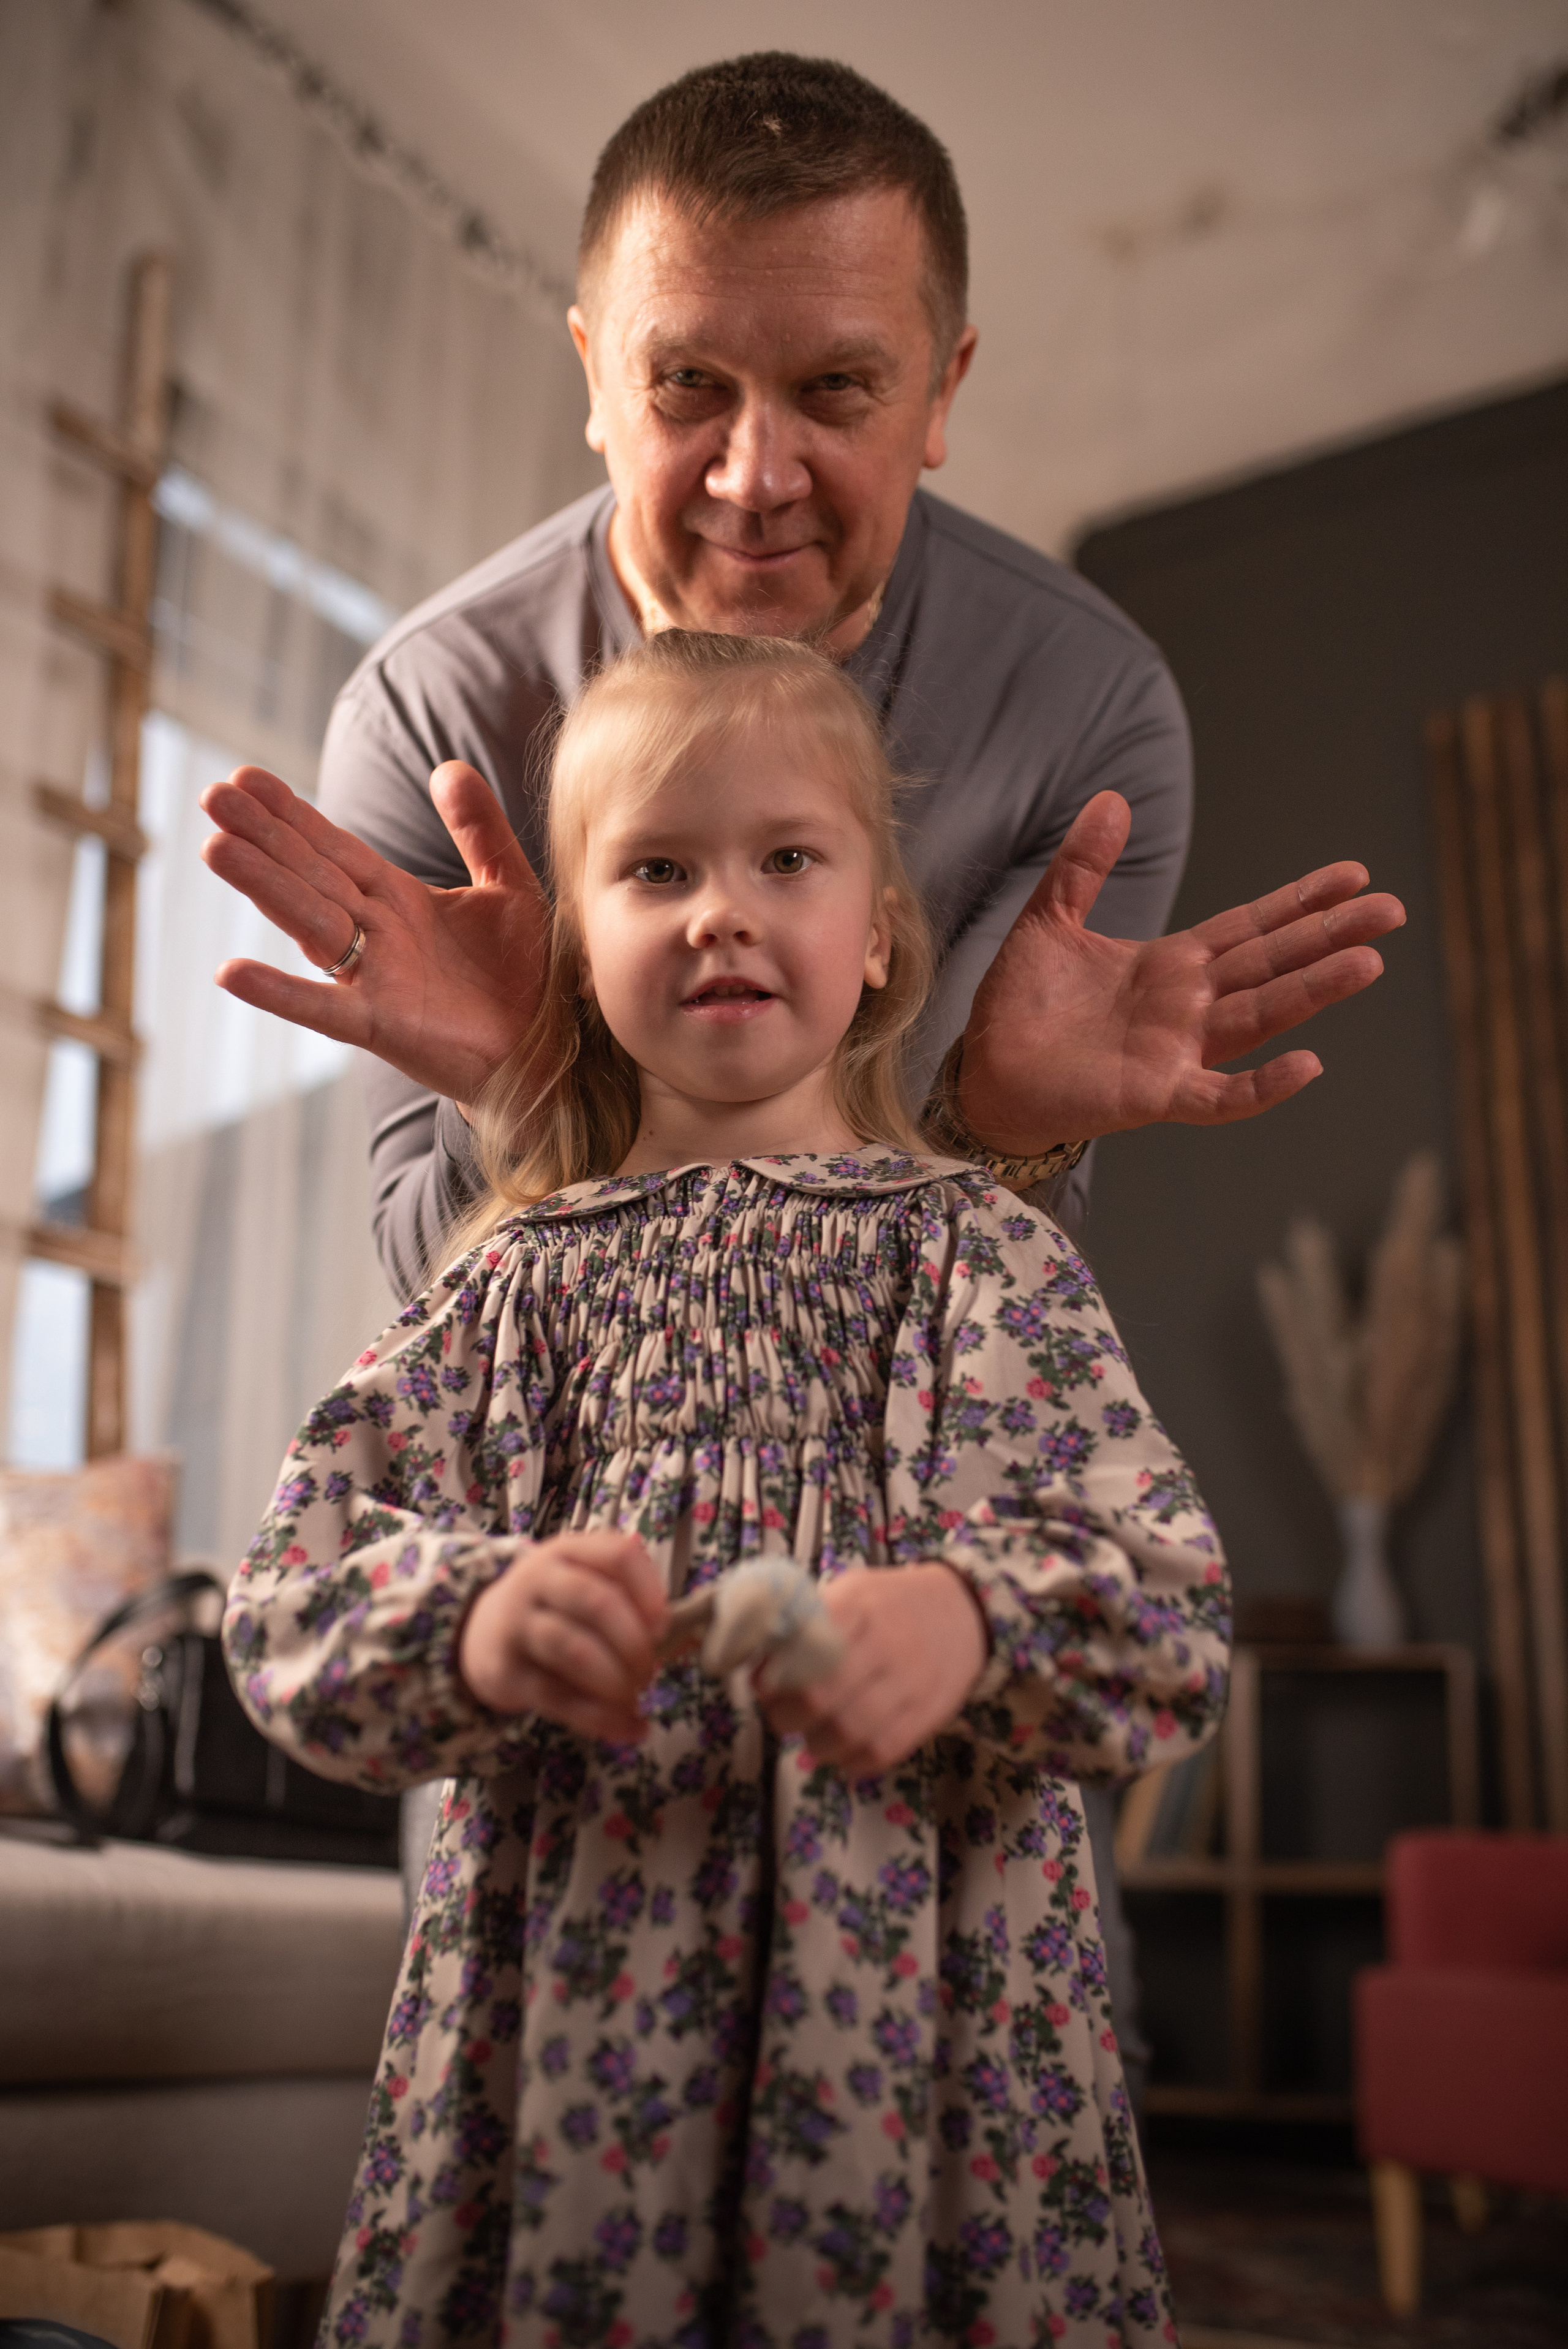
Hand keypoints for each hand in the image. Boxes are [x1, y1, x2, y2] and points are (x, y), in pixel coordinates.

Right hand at [199, 761, 548, 1103]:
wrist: (547, 1054)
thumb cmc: (525, 976)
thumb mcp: (510, 887)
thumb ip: (480, 829)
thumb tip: (449, 766)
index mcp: (398, 898)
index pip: (334, 845)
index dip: (292, 812)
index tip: (246, 777)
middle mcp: (375, 933)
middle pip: (310, 874)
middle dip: (263, 836)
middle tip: (212, 796)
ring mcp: (373, 979)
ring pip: (309, 922)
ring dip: (263, 887)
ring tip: (216, 848)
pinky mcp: (381, 1025)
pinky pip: (322, 1008)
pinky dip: (279, 992)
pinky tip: (231, 972)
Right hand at [458, 1530, 666, 1742]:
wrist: (479, 1631)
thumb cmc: (552, 1608)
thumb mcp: (581, 1584)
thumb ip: (626, 1600)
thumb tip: (678, 1638)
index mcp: (568, 1551)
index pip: (618, 1555)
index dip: (650, 1592)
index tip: (663, 1626)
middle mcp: (538, 1579)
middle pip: (597, 1603)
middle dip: (634, 1644)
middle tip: (650, 1671)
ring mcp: (517, 1624)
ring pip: (575, 1650)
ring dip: (616, 1681)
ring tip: (635, 1696)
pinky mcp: (506, 1673)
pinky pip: (559, 1697)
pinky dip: (601, 1718)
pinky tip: (628, 1728)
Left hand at [757, 1564, 987, 1774]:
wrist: (965, 1613)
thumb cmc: (892, 1604)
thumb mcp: (851, 1591)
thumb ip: (808, 1618)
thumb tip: (755, 1654)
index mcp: (859, 1605)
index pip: (803, 1646)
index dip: (772, 1673)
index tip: (762, 1682)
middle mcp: (886, 1643)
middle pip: (819, 1694)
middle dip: (786, 1713)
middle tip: (781, 1713)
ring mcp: (910, 1683)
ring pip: (847, 1731)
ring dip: (816, 1743)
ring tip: (812, 1733)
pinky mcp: (927, 1716)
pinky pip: (880, 1753)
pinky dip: (851, 1761)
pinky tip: (843, 1749)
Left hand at [959, 791, 1405, 1150]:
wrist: (985, 1073)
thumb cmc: (1020, 1007)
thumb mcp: (1050, 918)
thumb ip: (1083, 864)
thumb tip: (1112, 797)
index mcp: (1170, 965)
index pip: (1248, 926)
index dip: (1298, 901)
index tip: (1353, 876)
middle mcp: (1187, 1006)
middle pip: (1271, 963)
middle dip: (1328, 936)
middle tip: (1391, 908)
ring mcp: (1177, 1050)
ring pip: (1260, 1016)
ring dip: (1313, 991)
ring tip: (1368, 962)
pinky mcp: (1156, 1093)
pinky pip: (1222, 1094)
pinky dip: (1263, 1085)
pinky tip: (1309, 1065)